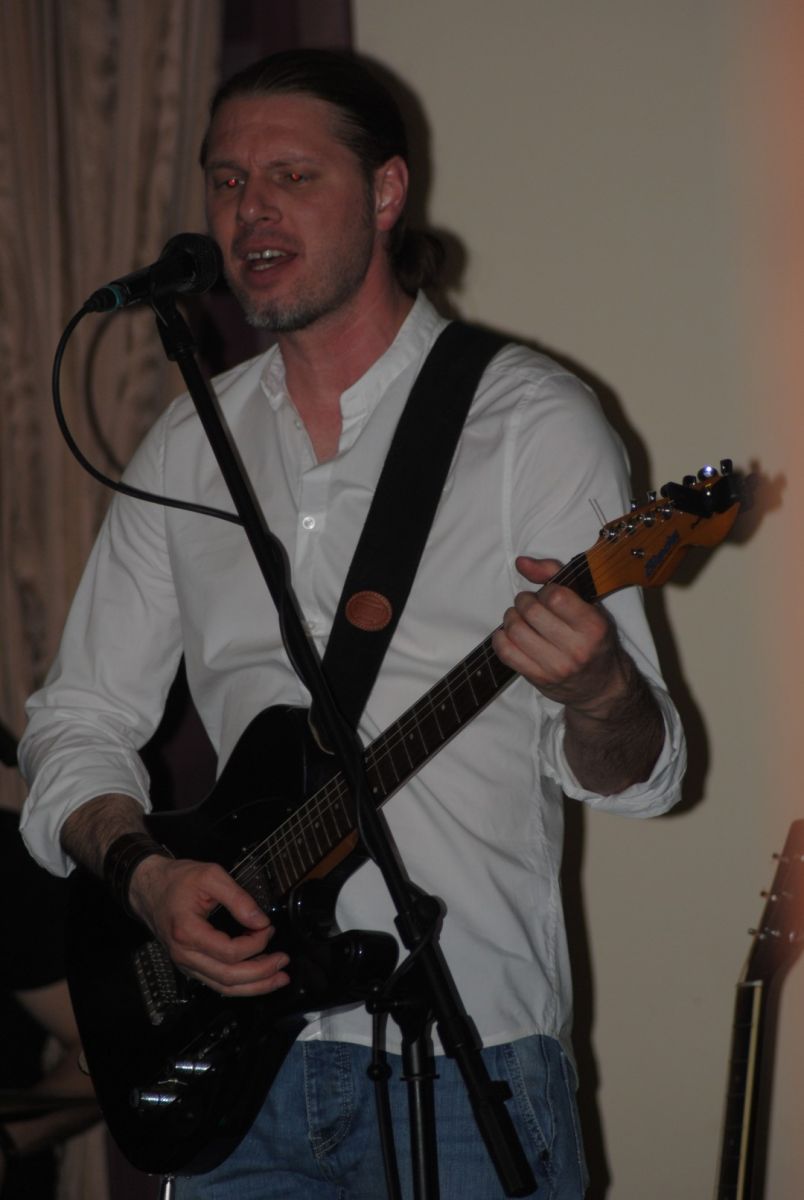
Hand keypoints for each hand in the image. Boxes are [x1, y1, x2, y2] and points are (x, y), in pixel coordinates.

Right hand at [128, 854, 290, 996]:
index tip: (269, 928)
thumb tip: (260, 920)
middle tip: (283, 962)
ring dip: (254, 986)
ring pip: (223, 987)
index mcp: (188, 932)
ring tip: (279, 978)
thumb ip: (238, 898)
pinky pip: (216, 982)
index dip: (256, 944)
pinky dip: (240, 984)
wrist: (149, 888)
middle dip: (261, 973)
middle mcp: (185, 955)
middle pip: (228, 977)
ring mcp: (186, 964)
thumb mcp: (211, 876)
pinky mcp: (190, 965)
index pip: (229, 952)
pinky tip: (258, 978)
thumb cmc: (178, 880)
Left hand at [492, 555, 630, 716]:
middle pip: (531, 612)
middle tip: (529, 605)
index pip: (555, 596)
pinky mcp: (538, 679)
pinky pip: (506, 652)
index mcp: (593, 626)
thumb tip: (520, 562)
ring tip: (520, 618)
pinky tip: (508, 634)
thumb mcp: (588, 605)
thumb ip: (556, 575)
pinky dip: (500, 638)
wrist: (601, 686)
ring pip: (515, 630)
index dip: (545, 590)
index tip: (548, 595)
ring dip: (511, 618)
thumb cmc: (594, 640)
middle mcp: (577, 648)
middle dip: (524, 601)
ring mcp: (556, 667)